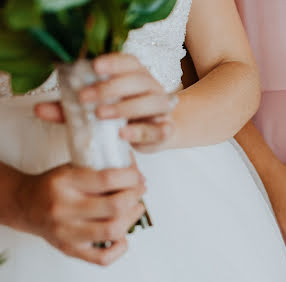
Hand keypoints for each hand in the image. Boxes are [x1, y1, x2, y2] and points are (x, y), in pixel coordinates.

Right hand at [14, 164, 145, 265]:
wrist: (25, 205)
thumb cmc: (54, 186)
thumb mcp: (72, 168)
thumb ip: (101, 170)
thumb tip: (137, 173)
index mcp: (64, 183)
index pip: (107, 179)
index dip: (131, 177)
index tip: (137, 177)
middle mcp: (63, 209)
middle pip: (115, 206)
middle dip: (135, 196)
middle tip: (140, 190)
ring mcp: (67, 233)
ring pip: (113, 231)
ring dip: (132, 219)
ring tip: (136, 208)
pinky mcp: (70, 250)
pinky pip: (103, 258)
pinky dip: (120, 247)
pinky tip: (122, 235)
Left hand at [35, 53, 177, 152]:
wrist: (151, 135)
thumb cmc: (121, 118)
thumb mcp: (93, 110)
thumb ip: (70, 110)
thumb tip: (39, 109)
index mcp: (135, 75)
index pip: (129, 62)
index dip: (113, 62)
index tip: (93, 67)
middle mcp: (151, 88)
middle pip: (138, 80)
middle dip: (111, 88)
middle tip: (85, 97)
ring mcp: (161, 108)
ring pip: (151, 102)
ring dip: (126, 107)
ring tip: (101, 115)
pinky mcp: (165, 130)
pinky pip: (159, 129)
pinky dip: (142, 130)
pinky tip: (124, 133)